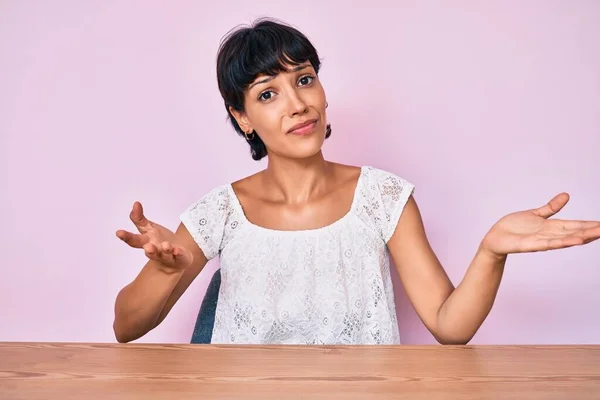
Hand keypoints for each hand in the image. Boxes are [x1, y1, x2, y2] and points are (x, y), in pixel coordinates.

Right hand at [116, 202, 192, 270]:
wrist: (177, 256)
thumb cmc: (159, 240)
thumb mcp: (148, 228)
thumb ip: (139, 218)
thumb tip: (135, 203)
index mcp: (146, 242)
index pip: (134, 240)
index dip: (126, 237)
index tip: (118, 232)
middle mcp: (156, 250)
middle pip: (150, 251)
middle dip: (149, 250)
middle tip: (147, 247)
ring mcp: (168, 255)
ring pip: (165, 254)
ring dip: (165, 250)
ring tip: (165, 246)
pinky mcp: (180, 257)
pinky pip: (179, 255)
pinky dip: (178, 253)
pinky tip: (177, 250)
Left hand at [481, 192, 599, 257]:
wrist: (495, 238)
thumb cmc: (514, 228)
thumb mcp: (535, 214)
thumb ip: (551, 207)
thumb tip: (567, 195)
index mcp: (552, 227)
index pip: (576, 225)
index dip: (590, 225)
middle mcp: (550, 235)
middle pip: (575, 232)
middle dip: (592, 231)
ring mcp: (541, 240)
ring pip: (566, 239)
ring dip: (582, 237)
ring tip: (598, 234)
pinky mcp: (531, 245)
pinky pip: (549, 243)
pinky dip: (562, 242)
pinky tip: (575, 241)